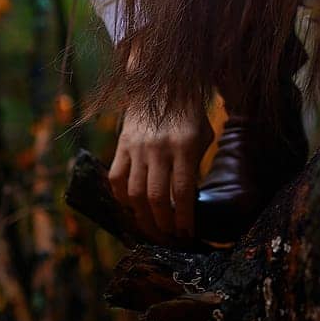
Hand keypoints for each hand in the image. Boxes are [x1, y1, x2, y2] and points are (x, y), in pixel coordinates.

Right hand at [108, 101, 213, 242]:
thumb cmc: (189, 112)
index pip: (182, 192)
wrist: (163, 81)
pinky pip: (116, 179)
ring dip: (142, 218)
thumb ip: (195, 166)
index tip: (186, 234)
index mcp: (185, 145)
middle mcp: (159, 148)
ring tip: (152, 230)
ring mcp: (138, 146)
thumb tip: (187, 202)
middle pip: (156, 198)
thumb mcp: (203, 135)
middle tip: (169, 239)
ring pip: (134, 194)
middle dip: (162, 226)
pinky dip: (122, 199)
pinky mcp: (122, 144)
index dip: (183, 219)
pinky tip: (132, 208)